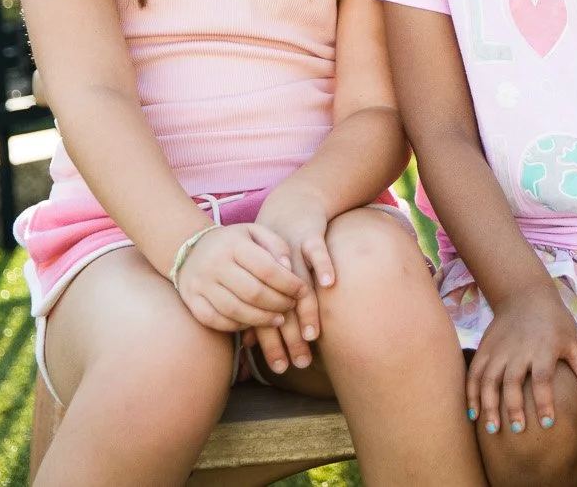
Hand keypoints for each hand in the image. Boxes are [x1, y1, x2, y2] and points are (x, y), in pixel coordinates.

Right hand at [172, 221, 307, 333]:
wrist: (190, 248)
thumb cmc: (234, 242)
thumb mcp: (256, 232)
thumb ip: (276, 245)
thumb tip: (290, 269)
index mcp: (233, 244)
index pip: (267, 269)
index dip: (289, 284)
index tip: (303, 290)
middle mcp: (214, 264)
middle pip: (253, 293)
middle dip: (278, 303)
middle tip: (292, 306)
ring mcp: (200, 285)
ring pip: (235, 310)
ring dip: (261, 319)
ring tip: (279, 319)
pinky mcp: (191, 301)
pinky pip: (216, 321)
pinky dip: (237, 326)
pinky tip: (253, 323)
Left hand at [251, 189, 337, 372]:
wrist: (291, 208)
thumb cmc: (278, 250)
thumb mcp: (262, 277)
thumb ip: (256, 307)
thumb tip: (246, 343)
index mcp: (259, 283)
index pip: (264, 320)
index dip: (273, 345)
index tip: (282, 369)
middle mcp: (274, 272)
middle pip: (282, 310)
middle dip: (292, 338)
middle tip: (301, 363)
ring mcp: (293, 254)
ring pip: (299, 286)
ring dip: (307, 311)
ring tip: (314, 336)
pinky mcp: (309, 236)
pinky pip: (317, 251)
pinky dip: (323, 265)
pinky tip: (330, 284)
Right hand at [468, 281, 576, 435]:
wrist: (526, 295)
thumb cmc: (556, 324)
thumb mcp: (575, 344)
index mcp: (544, 348)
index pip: (543, 378)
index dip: (545, 401)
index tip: (548, 424)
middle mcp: (519, 350)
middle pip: (513, 381)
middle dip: (514, 407)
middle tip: (518, 431)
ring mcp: (499, 350)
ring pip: (489, 380)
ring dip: (489, 405)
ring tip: (493, 430)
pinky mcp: (484, 349)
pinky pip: (474, 374)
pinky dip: (472, 395)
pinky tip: (474, 415)